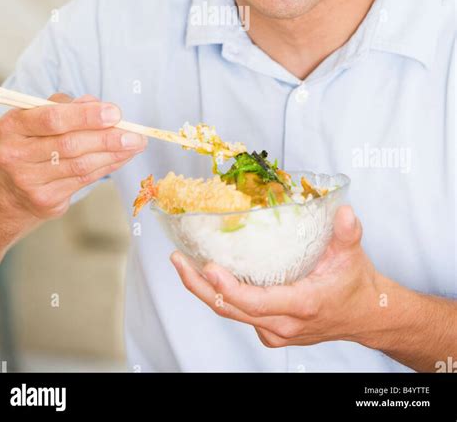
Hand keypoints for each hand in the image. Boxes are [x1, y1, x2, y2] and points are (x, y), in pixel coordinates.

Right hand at [0, 93, 146, 219]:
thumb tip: (99, 105)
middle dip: (107, 138)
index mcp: (14, 125)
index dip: (87, 116)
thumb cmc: (33, 142)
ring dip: (114, 154)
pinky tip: (122, 157)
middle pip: (69, 144)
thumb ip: (68, 106)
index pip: (53, 118)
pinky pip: (84, 180)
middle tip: (134, 133)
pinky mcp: (44, 200)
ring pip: (80, 165)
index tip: (115, 112)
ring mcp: (28, 181)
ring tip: (135, 144)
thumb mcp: (41, 116)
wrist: (10, 187)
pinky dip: (108, 166)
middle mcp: (16, 154)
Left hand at [171, 205, 380, 347]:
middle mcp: (284, 324)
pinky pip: (239, 314)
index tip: (207, 267)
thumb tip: (343, 212)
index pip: (257, 302)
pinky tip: (207, 274)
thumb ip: (347, 233)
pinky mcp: (271, 330)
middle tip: (178, 260)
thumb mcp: (354, 255)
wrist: (366, 315)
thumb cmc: (356, 285)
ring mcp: (276, 331)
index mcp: (302, 305)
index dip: (229, 287)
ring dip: (204, 290)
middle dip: (199, 286)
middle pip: (231, 309)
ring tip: (183, 262)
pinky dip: (221, 294)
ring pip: (231, 313)